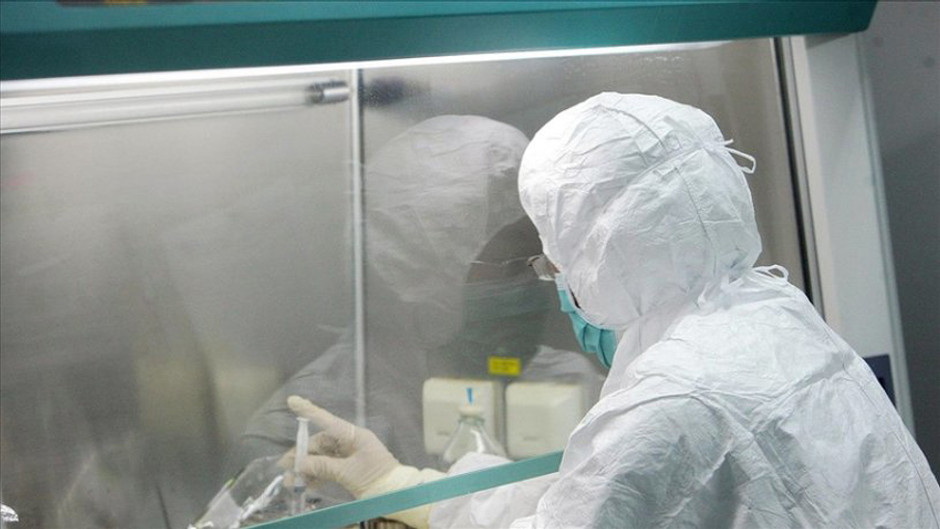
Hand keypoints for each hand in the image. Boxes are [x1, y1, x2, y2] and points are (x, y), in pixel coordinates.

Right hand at [281, 395, 399, 497]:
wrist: (395, 494)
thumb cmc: (376, 478)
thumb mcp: (348, 472)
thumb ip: (323, 466)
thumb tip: (300, 463)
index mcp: (354, 435)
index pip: (328, 420)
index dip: (309, 411)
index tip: (292, 401)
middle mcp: (350, 441)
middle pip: (321, 442)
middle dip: (303, 454)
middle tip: (285, 467)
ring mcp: (350, 455)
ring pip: (322, 456)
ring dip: (307, 468)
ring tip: (291, 481)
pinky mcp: (349, 468)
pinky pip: (328, 467)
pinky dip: (317, 475)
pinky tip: (305, 484)